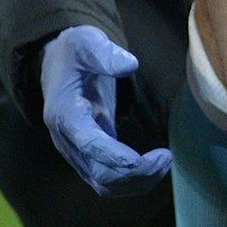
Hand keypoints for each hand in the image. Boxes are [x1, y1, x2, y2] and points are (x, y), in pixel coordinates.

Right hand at [40, 25, 171, 194]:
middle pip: (98, 173)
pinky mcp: (91, 156)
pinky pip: (110, 181)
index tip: (137, 160)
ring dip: (137, 181)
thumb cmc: (76, 53)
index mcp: (64, 113)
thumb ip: (104, 53)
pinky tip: (156, 164)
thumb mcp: (86, 42)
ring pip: (104, 184)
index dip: (110, 154)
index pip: (86, 142)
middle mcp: (67, 140)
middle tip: (166, 157)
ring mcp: (78, 152)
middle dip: (133, 172)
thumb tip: (129, 65)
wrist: (60, 65)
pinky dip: (134, 180)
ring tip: (165, 161)